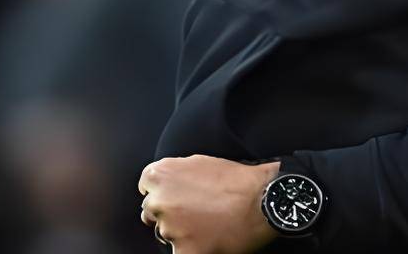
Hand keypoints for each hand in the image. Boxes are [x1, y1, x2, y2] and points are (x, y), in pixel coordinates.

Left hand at [138, 154, 279, 253]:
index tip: (172, 198)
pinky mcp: (184, 251)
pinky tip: (208, 241)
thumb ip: (175, 174)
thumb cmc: (234, 179)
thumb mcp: (198, 162)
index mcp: (160, 175)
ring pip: (166, 234)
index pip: (146, 187)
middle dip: (168, 213)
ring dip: (181, 232)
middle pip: (152, 212)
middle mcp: (160, 200)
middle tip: (192, 214)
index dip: (161, 193)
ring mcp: (170, 228)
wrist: (261, 199)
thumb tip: (165, 185)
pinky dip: (193, 249)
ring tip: (206, 226)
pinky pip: (180, 253)